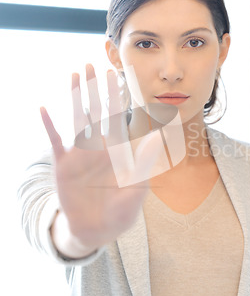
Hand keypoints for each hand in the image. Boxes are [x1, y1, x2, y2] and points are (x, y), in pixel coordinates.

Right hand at [40, 64, 161, 257]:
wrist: (97, 230)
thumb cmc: (121, 211)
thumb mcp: (137, 187)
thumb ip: (145, 161)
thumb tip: (159, 134)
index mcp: (118, 150)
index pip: (117, 118)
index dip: (116, 97)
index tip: (116, 76)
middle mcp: (99, 147)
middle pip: (96, 111)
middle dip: (95, 89)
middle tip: (92, 65)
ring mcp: (80, 154)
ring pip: (77, 119)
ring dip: (75, 97)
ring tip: (74, 75)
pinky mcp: (64, 165)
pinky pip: (55, 140)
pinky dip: (50, 125)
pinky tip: (44, 109)